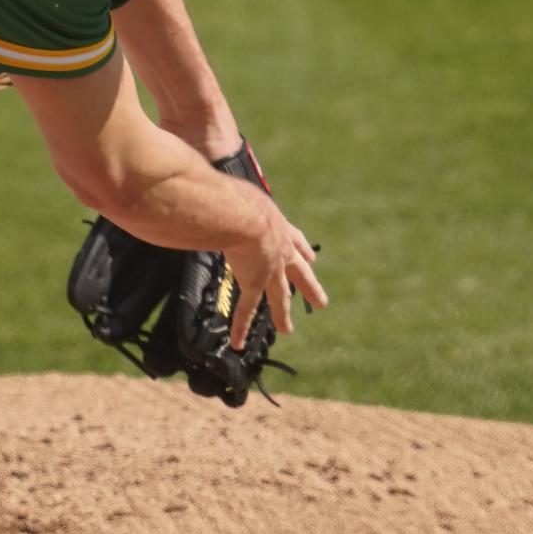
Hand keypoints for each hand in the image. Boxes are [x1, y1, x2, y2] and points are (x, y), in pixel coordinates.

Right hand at [221, 202, 326, 349]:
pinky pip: (246, 309)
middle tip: (321, 301)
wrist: (243, 216)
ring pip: (280, 297)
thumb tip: (211, 191)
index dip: (303, 250)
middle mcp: (281, 251)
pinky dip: (241, 326)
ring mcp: (270, 270)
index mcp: (279, 227)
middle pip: (299, 273)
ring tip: (287, 329)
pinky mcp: (254, 283)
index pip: (296, 241)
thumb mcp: (243, 197)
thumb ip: (232, 199)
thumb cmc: (238, 200)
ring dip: (283, 314)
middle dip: (309, 287)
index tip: (311, 259)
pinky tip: (238, 343)